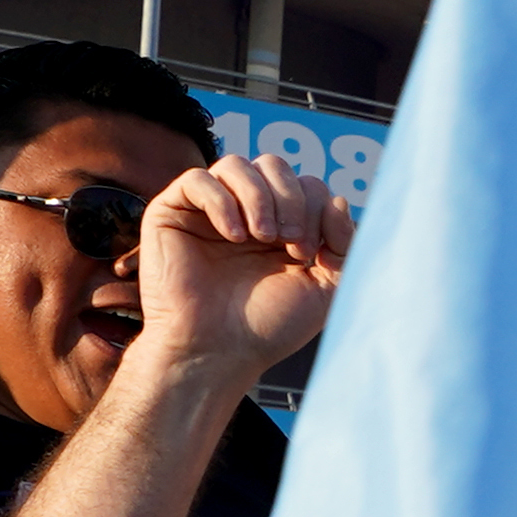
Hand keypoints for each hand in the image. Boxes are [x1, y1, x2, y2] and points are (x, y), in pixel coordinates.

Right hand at [133, 154, 348, 373]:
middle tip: (288, 243)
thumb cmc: (268, 325)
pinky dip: (221, 201)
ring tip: (261, 236)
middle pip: (274, 166)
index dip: (315, 209)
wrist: (217, 351)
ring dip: (259, 197)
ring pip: (237, 165)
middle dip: (290, 199)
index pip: (306, 184)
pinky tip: (233, 235)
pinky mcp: (173, 212)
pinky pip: (197, 178)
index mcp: (284, 223)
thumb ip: (344, 245)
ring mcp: (210, 209)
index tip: (308, 255)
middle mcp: (247, 211)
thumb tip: (338, 200)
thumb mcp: (326, 288)